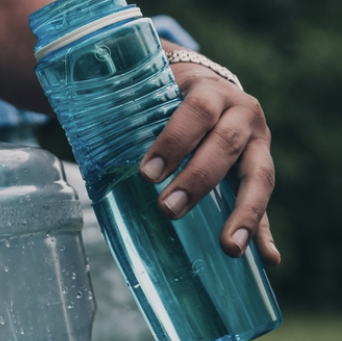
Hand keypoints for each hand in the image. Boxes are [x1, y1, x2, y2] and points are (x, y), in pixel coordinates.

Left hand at [139, 55, 280, 265]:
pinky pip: (267, 202)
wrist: (205, 82)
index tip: (147, 173)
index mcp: (210, 90)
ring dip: (244, 213)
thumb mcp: (150, 91)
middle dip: (197, 180)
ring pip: (259, 176)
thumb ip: (122, 110)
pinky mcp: (262, 168)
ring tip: (230, 247)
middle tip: (168, 209)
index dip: (173, 142)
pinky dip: (266, 230)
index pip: (195, 112)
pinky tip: (269, 258)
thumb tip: (73, 131)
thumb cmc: (165, 94)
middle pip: (225, 146)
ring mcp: (258, 142)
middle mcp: (242, 113)